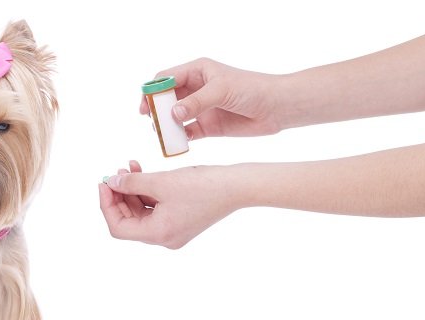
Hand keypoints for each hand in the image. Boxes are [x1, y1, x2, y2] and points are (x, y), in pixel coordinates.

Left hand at [98, 160, 241, 248]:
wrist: (238, 186)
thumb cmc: (203, 185)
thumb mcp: (161, 181)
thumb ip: (132, 183)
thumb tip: (111, 182)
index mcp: (158, 235)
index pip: (118, 228)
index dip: (107, 205)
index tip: (104, 183)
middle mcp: (164, 238)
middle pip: (129, 220)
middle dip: (119, 195)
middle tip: (115, 172)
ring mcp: (172, 230)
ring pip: (141, 212)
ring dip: (132, 190)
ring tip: (129, 167)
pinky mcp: (180, 219)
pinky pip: (155, 208)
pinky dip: (147, 191)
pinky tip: (142, 171)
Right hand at [140, 58, 282, 139]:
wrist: (277, 108)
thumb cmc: (252, 89)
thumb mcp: (221, 90)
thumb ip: (196, 102)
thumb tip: (173, 114)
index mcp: (197, 71)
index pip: (166, 78)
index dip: (153, 91)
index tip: (147, 107)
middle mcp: (196, 89)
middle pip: (166, 99)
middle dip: (157, 110)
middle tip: (153, 123)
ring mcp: (201, 108)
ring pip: (174, 117)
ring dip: (166, 126)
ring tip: (163, 135)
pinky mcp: (208, 126)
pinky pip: (187, 133)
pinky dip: (180, 138)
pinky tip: (178, 144)